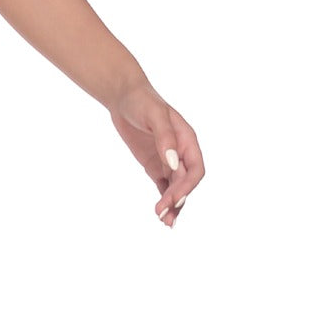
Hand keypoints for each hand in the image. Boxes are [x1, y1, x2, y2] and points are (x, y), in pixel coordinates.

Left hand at [107, 80, 203, 227]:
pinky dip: (164, 199)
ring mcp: (168, 160)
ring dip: (173, 205)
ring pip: (175, 188)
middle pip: (185, 182)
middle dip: (177, 199)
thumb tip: (173, 163)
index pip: (195, 169)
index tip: (174, 198)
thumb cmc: (142, 100)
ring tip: (165, 222)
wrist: (123, 96)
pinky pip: (163, 186)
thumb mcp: (154, 115)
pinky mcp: (155, 165)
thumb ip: (165, 138)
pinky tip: (162, 214)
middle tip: (163, 214)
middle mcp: (181, 153)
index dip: (187, 186)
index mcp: (187, 141)